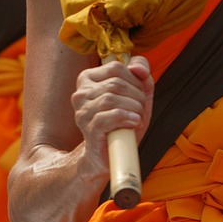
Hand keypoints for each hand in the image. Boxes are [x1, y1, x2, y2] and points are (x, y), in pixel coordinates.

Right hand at [71, 55, 153, 178]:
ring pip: (111, 98)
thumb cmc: (122, 122)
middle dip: (137, 96)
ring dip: (133, 108)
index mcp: (88, 79)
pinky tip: (134, 123)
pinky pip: (109, 116)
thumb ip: (141, 76)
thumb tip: (138, 68)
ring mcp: (82, 111)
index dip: (135, 80)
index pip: (116, 67)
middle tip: (141, 110)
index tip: (140, 95)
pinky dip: (126, 117)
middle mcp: (81, 92)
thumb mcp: (136, 96)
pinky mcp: (89, 128)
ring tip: (138, 118)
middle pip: (116, 83)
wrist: (108, 154)